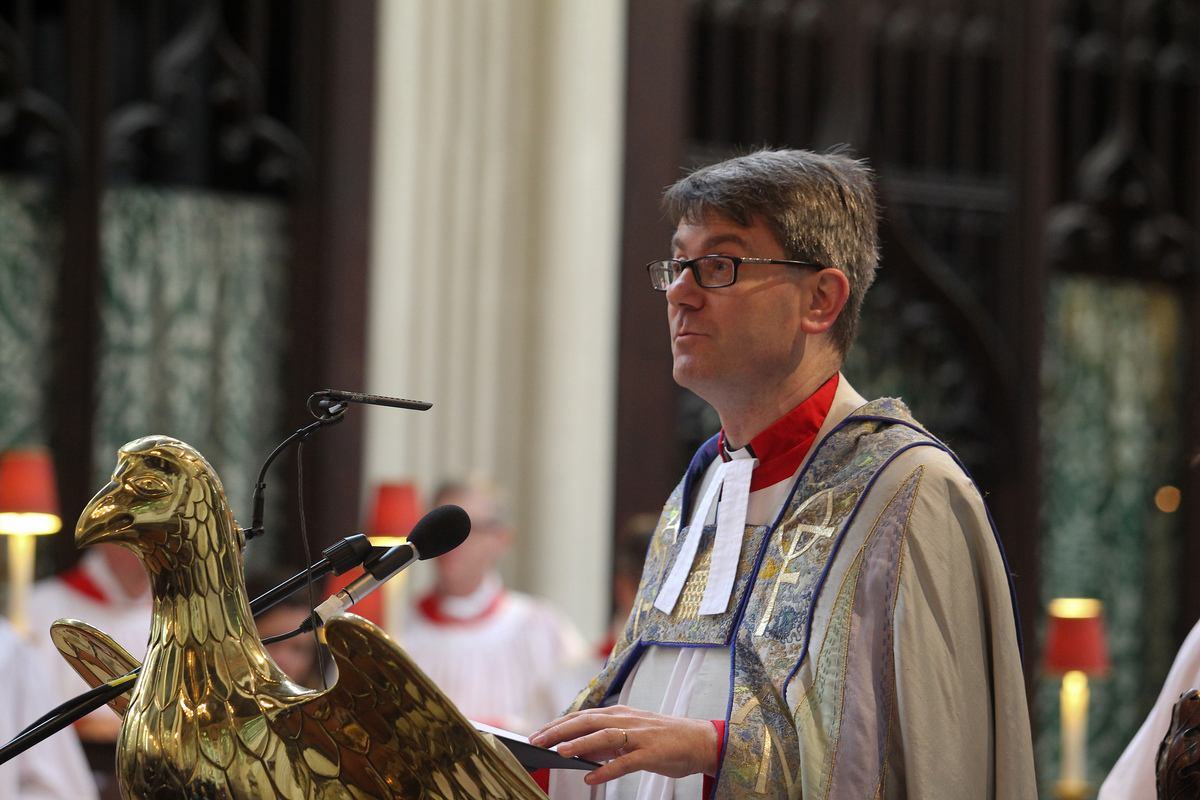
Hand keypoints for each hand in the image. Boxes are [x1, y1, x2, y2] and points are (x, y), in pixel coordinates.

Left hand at [529, 705, 718, 786]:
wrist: (699, 741)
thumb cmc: (663, 739)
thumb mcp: (631, 734)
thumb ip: (606, 741)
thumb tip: (579, 750)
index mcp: (620, 714)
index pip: (582, 716)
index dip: (558, 724)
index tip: (538, 733)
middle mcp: (627, 720)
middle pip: (588, 722)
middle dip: (560, 731)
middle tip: (538, 741)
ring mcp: (639, 736)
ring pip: (605, 737)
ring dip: (580, 744)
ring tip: (560, 753)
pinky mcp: (651, 754)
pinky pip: (626, 763)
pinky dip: (607, 770)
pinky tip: (592, 779)